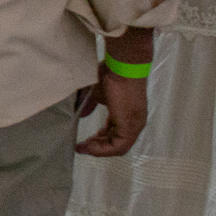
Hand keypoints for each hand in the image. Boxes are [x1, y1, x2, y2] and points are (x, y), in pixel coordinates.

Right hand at [76, 29, 151, 156]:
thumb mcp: (97, 92)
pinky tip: (89, 147)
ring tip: (82, 148)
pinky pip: (117, 147)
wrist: (123, 66)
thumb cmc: (111, 74)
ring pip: (117, 148)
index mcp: (128, 113)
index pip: (115, 133)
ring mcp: (134, 125)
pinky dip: (102, 150)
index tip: (84, 141)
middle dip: (97, 147)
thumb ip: (91, 105)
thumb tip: (82, 114)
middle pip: (116, 143)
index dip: (100, 139)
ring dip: (98, 150)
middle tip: (80, 147)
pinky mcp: (129, 127)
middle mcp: (134, 122)